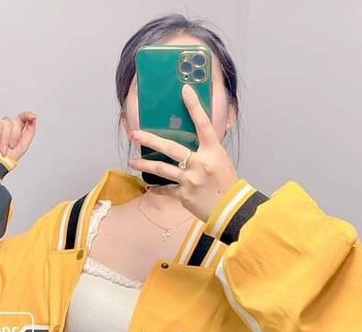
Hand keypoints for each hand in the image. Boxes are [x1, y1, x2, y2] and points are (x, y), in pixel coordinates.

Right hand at [0, 112, 37, 162]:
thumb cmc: (5, 158)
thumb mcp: (23, 145)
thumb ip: (30, 131)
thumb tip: (34, 119)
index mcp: (15, 131)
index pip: (22, 118)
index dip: (27, 115)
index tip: (33, 117)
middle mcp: (7, 126)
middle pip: (16, 122)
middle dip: (15, 136)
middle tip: (10, 147)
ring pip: (7, 123)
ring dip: (5, 140)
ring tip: (2, 150)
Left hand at [127, 84, 239, 220]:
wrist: (231, 210)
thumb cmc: (228, 184)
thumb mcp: (221, 161)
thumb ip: (206, 152)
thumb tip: (191, 144)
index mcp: (213, 151)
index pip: (203, 124)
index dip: (194, 107)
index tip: (184, 90)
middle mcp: (200, 163)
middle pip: (171, 148)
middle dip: (151, 140)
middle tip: (134, 134)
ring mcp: (190, 180)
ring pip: (162, 170)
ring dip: (144, 164)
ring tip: (130, 161)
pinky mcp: (184, 195)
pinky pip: (166, 189)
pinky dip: (158, 188)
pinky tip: (148, 186)